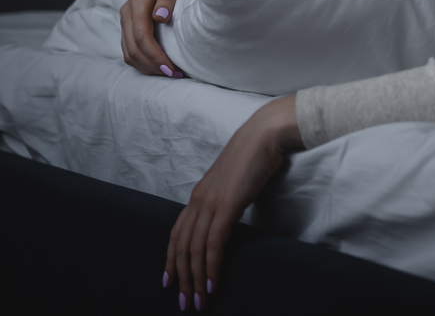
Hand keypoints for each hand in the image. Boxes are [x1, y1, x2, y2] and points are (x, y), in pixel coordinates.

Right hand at [120, 0, 213, 76]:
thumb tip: (160, 17)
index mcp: (136, 3)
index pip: (141, 36)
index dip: (154, 55)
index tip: (171, 68)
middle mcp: (127, 13)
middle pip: (132, 48)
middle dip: (152, 65)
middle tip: (174, 75)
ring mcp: (125, 21)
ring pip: (129, 53)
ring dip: (146, 66)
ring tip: (168, 73)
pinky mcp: (128, 27)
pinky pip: (130, 50)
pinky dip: (142, 62)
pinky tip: (159, 66)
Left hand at [163, 94, 302, 310]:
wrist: (264, 135)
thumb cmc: (254, 156)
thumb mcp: (233, 182)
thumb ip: (225, 199)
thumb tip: (227, 216)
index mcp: (198, 194)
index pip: (177, 232)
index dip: (171, 259)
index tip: (170, 280)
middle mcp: (198, 199)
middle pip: (181, 245)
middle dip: (181, 277)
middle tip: (184, 302)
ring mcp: (210, 202)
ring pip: (194, 249)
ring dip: (195, 279)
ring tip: (198, 301)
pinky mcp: (226, 205)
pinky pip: (213, 243)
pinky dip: (210, 266)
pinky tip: (212, 283)